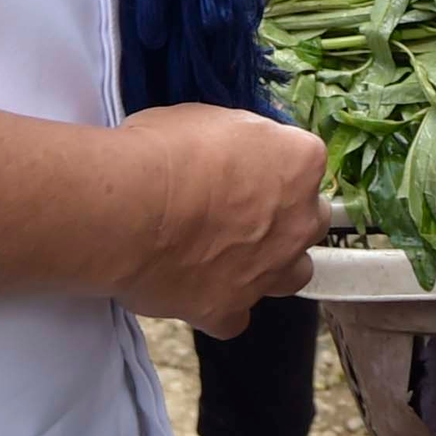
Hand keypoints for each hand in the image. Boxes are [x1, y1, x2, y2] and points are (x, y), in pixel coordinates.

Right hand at [114, 103, 332, 337]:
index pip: (304, 164)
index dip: (271, 166)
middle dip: (284, 218)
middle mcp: (298, 221)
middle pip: (309, 222)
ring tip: (228, 256)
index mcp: (300, 163)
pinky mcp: (229, 311)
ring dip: (269, 266)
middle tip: (239, 211)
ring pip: (291, 275)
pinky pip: (234, 315)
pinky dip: (219, 305)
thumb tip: (232, 157)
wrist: (127, 210)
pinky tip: (193, 290)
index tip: (242, 168)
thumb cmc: (164, 151)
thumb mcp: (209, 120)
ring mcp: (268, 272)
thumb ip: (238, 145)